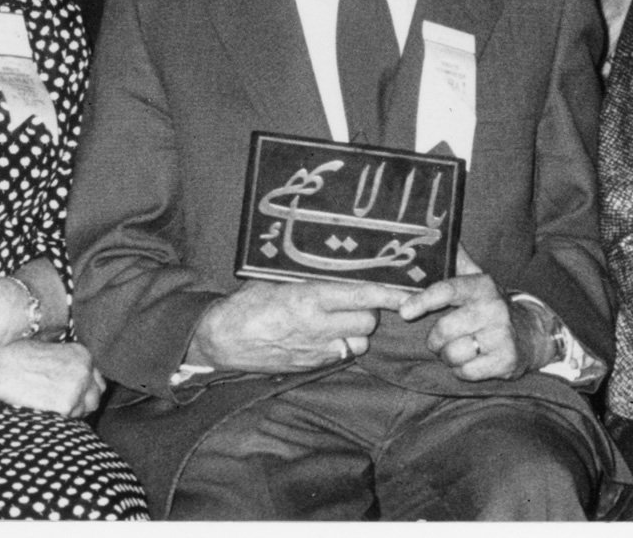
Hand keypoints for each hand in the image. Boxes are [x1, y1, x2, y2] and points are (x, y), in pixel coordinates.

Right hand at [0, 340, 106, 417]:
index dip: (85, 389)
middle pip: (96, 396)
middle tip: (65, 405)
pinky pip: (72, 419)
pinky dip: (62, 419)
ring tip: (53, 408)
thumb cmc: (16, 355)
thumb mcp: (49, 351)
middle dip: (83, 401)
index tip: (74, 394)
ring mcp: (78, 387)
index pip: (96, 379)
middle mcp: (84, 369)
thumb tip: (68, 381)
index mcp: (82, 354)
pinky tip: (48, 412)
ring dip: (73, 411)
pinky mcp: (66, 404)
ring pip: (86, 410)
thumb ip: (66, 364)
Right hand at [189, 279, 413, 374]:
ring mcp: (316, 349)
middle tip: (356, 302)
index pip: (363, 296)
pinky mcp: (311, 366)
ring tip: (342, 319)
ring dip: (357, 331)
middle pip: (368, 322)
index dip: (390, 295)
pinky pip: (341, 355)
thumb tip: (338, 265)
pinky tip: (327, 334)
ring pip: (359, 342)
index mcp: (310, 298)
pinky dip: (342, 345)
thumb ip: (310, 277)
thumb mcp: (277, 279)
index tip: (410, 294)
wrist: (222, 339)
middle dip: (369, 312)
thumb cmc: (247, 302)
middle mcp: (318, 326)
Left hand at [397, 252, 546, 380]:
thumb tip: (435, 235)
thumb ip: (454, 261)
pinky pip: (466, 372)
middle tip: (439, 339)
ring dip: (447, 356)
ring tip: (457, 349)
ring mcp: (502, 335)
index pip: (447, 289)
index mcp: (482, 285)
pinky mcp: (507, 360)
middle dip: (434, 339)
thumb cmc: (491, 306)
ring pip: (453, 354)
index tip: (404, 311)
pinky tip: (471, 360)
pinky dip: (462, 370)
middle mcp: (493, 308)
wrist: (532, 333)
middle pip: (444, 329)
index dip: (423, 300)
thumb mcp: (477, 280)